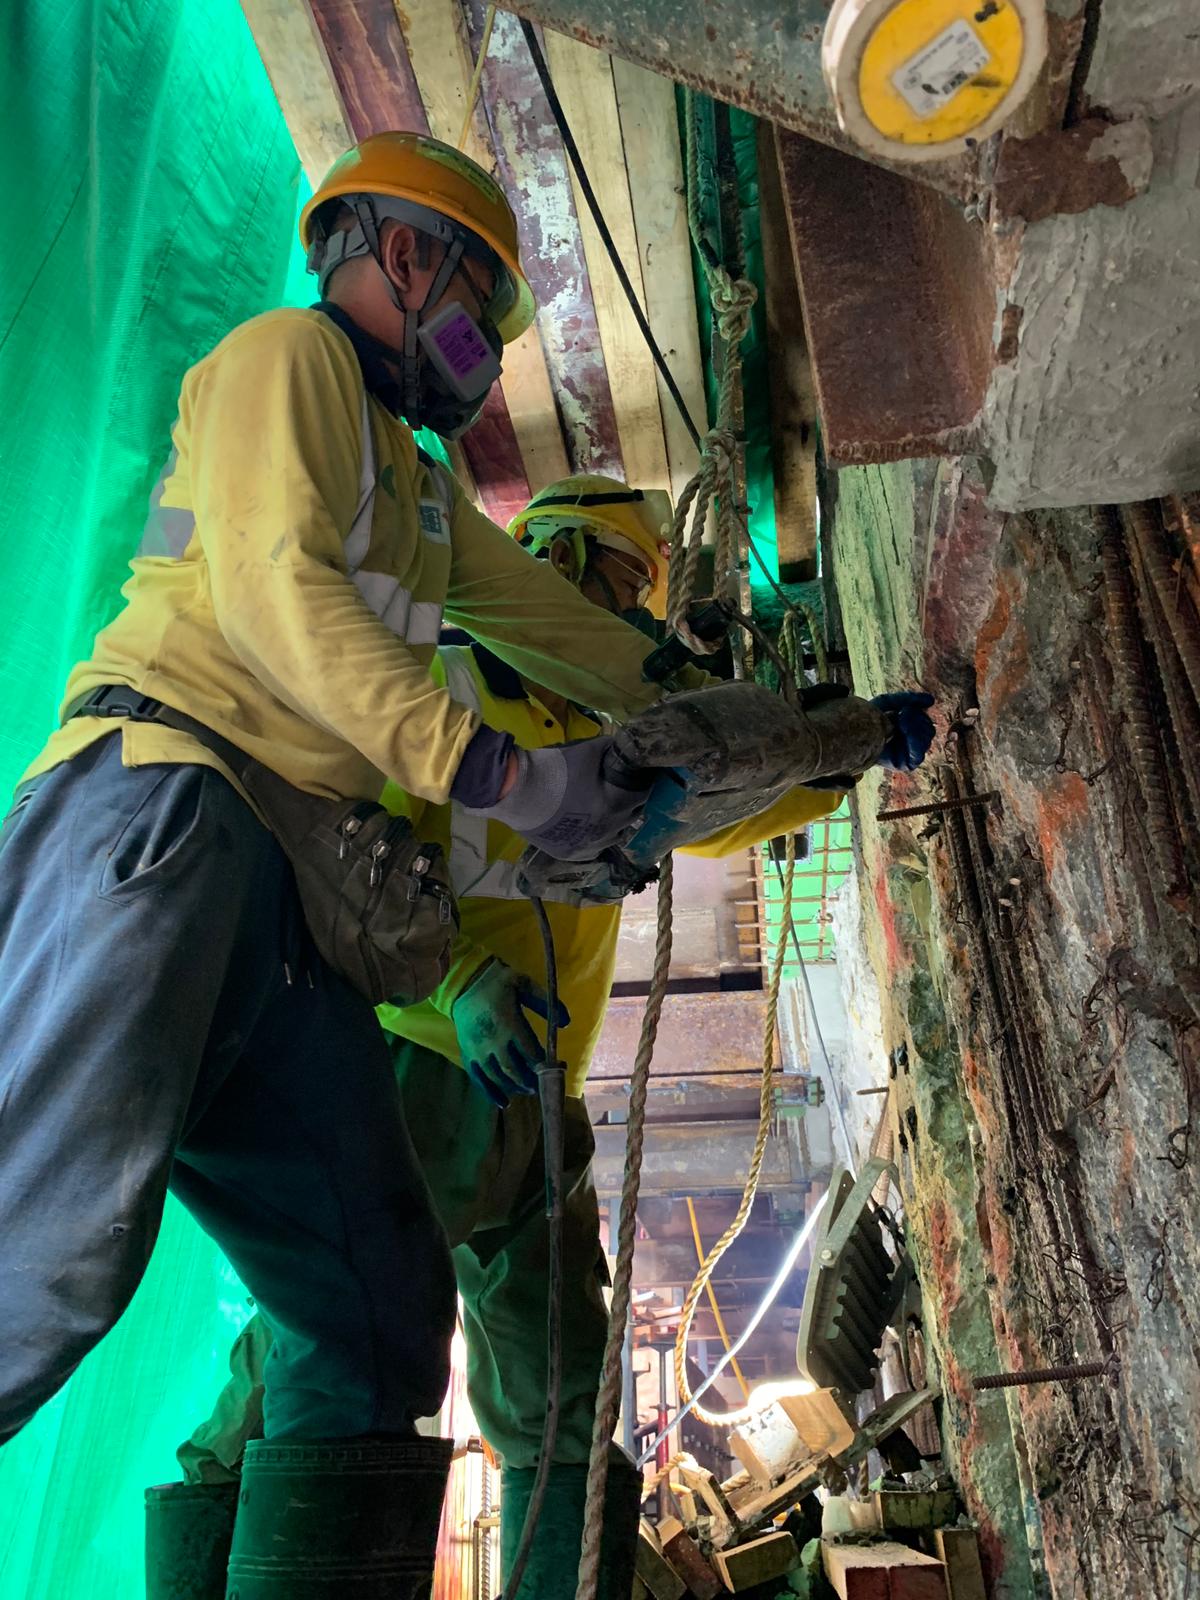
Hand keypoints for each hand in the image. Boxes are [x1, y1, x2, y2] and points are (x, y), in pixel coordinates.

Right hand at [450, 958, 569, 1107]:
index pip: (531, 1051)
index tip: (559, 1066)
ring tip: (529, 1090)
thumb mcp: (524, 984)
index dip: (545, 1063)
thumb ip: (545, 1003)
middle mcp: (492, 1040)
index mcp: (508, 1022)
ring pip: (498, 1077)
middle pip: (514, 1069)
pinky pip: (478, 1078)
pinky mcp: (467, 1054)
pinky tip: (504, 1103)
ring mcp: (478, 1049)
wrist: (466, 983)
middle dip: (531, 1080)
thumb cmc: (499, 983)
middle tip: (544, 1084)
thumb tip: (565, 1023)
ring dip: (515, 1087)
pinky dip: (491, 1093)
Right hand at [477, 735, 652, 861]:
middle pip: (630, 816)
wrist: (518, 792)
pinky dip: (594, 838)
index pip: (642, 794)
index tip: (633, 778)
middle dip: (627, 803)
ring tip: (600, 810)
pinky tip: (586, 827)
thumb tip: (623, 745)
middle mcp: (609, 829)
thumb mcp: (587, 751)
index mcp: (616, 803)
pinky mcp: (572, 853)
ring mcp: (590, 844)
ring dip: (613, 823)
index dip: (640, 784)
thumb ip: (610, 748)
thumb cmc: (556, 770)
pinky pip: (593, 848)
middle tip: (616, 791)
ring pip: (613, 835)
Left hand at [871, 692, 935, 771]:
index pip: (926, 722)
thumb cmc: (868, 718)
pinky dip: (915, 741)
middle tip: (901, 715)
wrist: (853, 731)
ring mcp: (909, 754)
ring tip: (900, 722)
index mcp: (908, 730)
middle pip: (929, 730)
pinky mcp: (905, 764)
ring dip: (915, 728)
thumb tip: (931, 700)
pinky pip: (919, 755)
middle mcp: (911, 743)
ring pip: (926, 740)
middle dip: (917, 720)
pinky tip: (904, 730)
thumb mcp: (888, 702)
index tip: (904, 709)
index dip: (918, 713)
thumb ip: (909, 699)